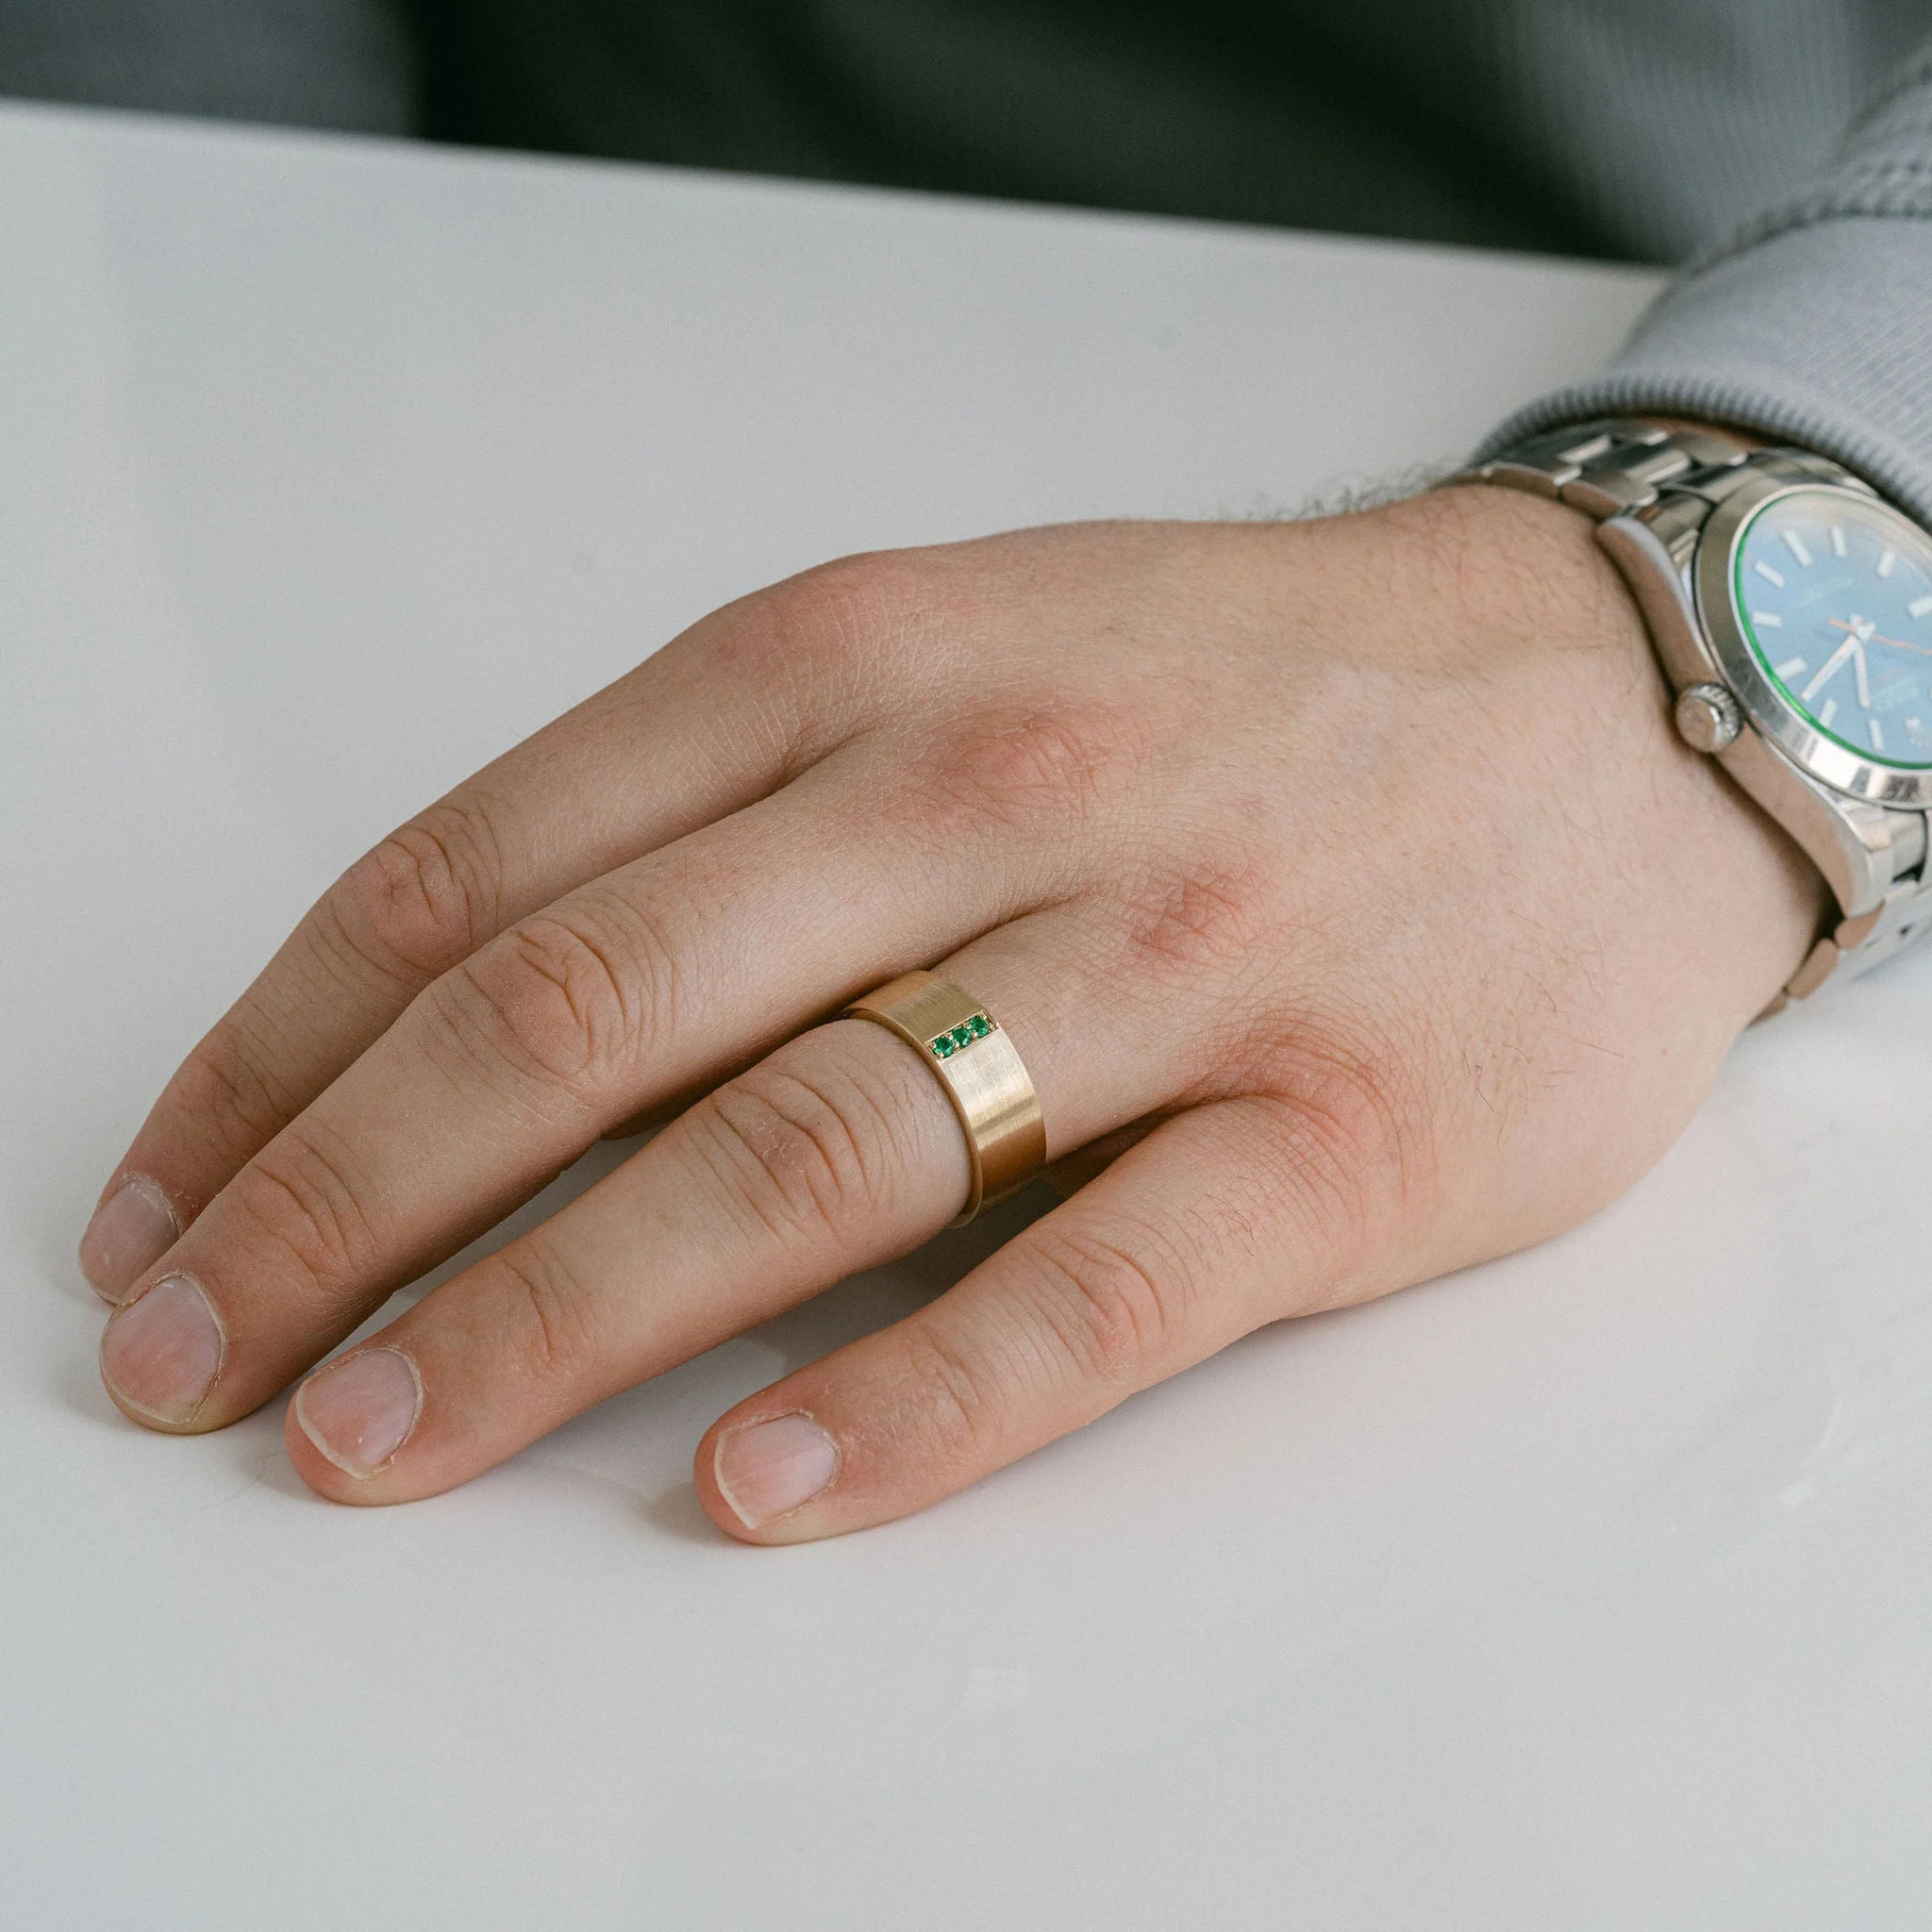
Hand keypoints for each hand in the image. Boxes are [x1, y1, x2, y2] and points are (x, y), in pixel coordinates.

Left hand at [78, 487, 1822, 1541]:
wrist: (1596, 695)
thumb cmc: (1235, 683)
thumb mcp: (963, 646)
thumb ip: (734, 799)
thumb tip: (476, 1003)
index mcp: (862, 662)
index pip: (487, 867)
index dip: (287, 1053)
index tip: (173, 1201)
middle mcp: (992, 792)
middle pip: (590, 1018)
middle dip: (347, 1209)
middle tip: (204, 1361)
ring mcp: (1175, 962)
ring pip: (807, 1156)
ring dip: (554, 1320)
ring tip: (381, 1444)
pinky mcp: (1345, 1133)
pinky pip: (1101, 1290)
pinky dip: (921, 1404)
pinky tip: (768, 1488)